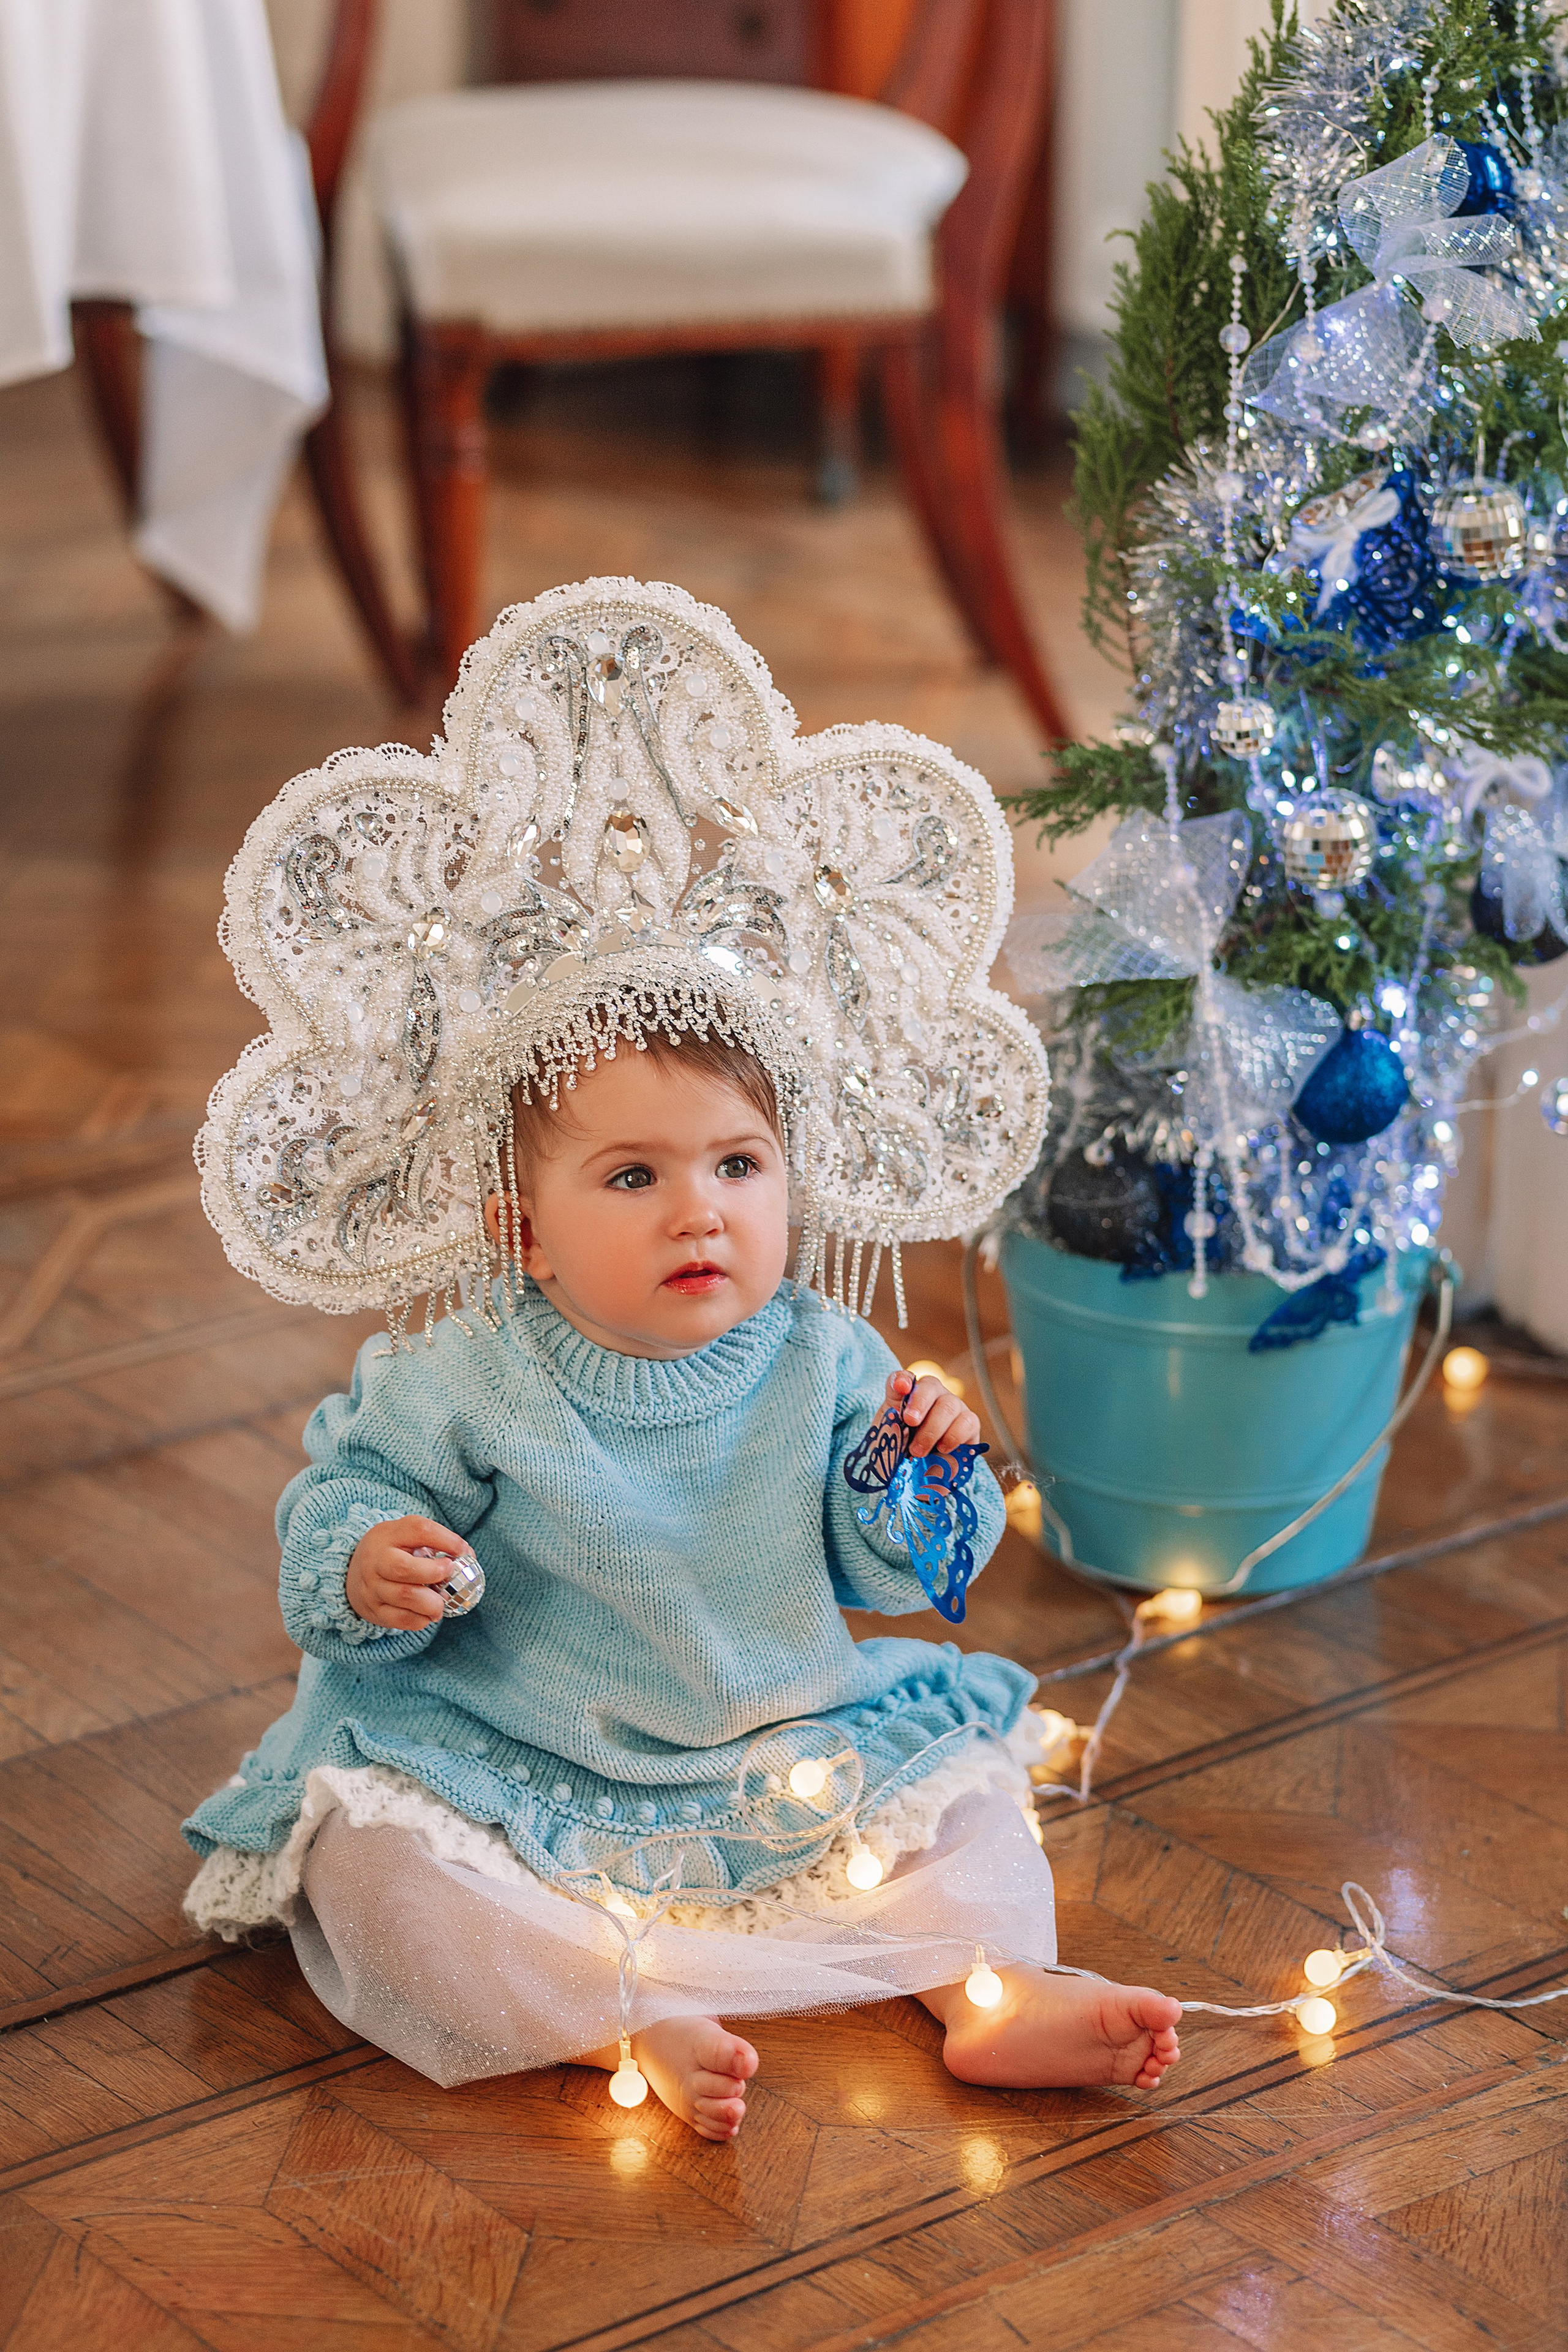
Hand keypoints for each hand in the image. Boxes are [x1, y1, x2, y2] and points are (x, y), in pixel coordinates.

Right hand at [344, 1515, 467, 1628]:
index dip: (446, 1540)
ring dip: (432, 1602)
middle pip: (403, 1568)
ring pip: (404, 1597)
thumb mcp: (405, 1536)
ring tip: (441, 1602)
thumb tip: (468, 1556)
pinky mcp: (374, 1610)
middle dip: (433, 1573)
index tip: (462, 1550)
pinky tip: (428, 1614)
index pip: (418, 1530)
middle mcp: (375, 1561)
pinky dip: (421, 1619)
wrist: (353, 1572)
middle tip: (448, 1574)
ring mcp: (372, 1587)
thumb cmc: (392, 1551)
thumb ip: (435, 1541)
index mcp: (388, 1535)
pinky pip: (400, 1619)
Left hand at [883, 1367, 982, 1459]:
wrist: (919, 1476)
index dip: (901, 1381)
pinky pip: (968, 1422)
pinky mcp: (970, 1424)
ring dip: (933, 1429)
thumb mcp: (887, 1437)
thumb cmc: (902, 1452)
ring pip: (949, 1405)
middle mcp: (933, 1395)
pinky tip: (942, 1449)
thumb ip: (889, 1419)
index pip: (903, 1378)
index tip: (901, 1388)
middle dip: (919, 1405)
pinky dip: (954, 1436)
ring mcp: (953, 1407)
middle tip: (910, 1423)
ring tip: (918, 1451)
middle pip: (931, 1386)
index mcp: (907, 1395)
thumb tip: (897, 1405)